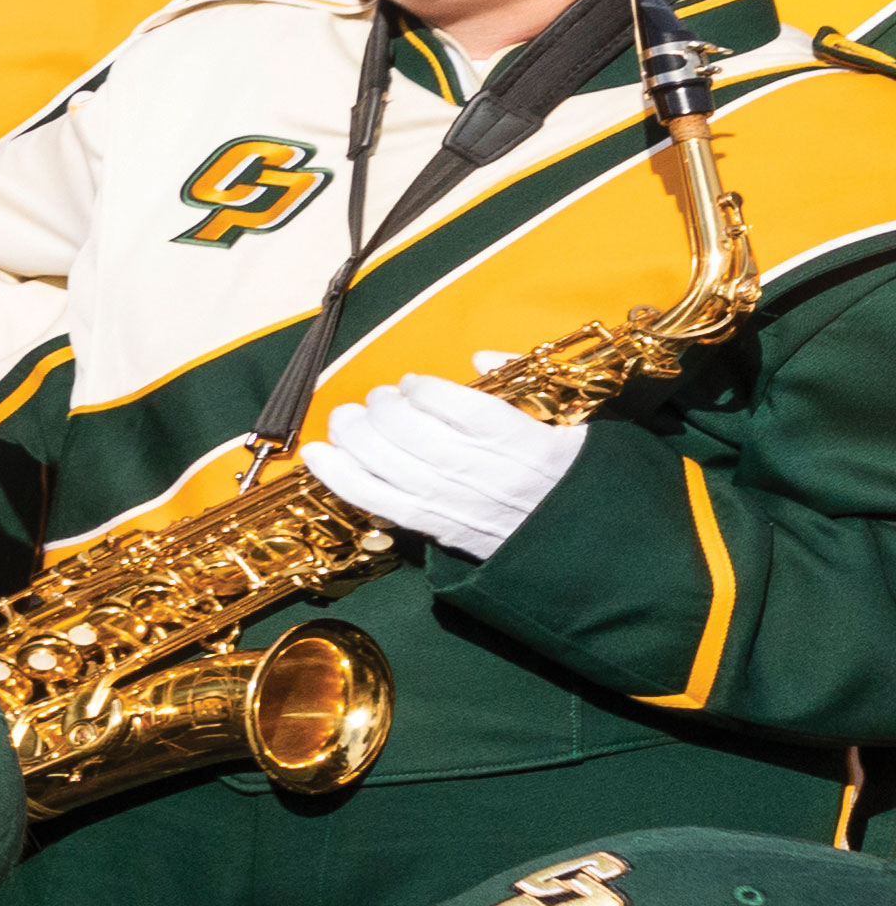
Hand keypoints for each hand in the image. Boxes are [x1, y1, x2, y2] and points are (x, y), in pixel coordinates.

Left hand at [302, 370, 585, 561]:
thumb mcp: (572, 426)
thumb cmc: (574, 479)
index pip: (459, 406)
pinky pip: (378, 502)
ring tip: (346, 418)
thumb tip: (480, 357)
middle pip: (413, 433)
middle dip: (383, 409)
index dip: (424, 389)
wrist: (587, 548)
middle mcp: (488, 474)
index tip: (414, 384)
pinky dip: (340, 477)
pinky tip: (317, 454)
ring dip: (355, 436)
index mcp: (526, 443)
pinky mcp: (438, 530)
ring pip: (389, 465)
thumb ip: (525, 386)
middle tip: (377, 398)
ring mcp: (459, 505)